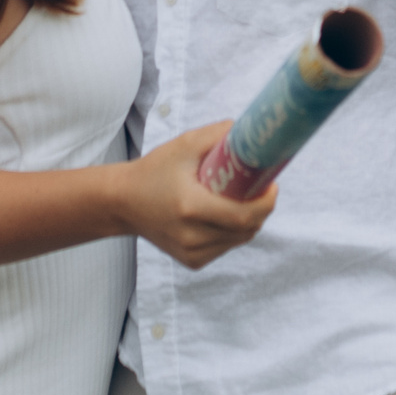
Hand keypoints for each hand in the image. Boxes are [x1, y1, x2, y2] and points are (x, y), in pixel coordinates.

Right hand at [118, 123, 275, 268]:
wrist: (123, 202)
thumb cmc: (154, 170)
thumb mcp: (183, 145)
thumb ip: (217, 135)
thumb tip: (249, 132)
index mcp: (190, 207)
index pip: (244, 215)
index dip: (265, 203)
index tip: (272, 185)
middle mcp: (191, 236)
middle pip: (247, 229)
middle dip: (261, 209)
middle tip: (260, 189)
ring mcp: (191, 253)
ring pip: (239, 240)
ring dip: (248, 221)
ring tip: (240, 200)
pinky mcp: (192, 262)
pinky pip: (226, 247)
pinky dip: (232, 232)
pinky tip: (222, 216)